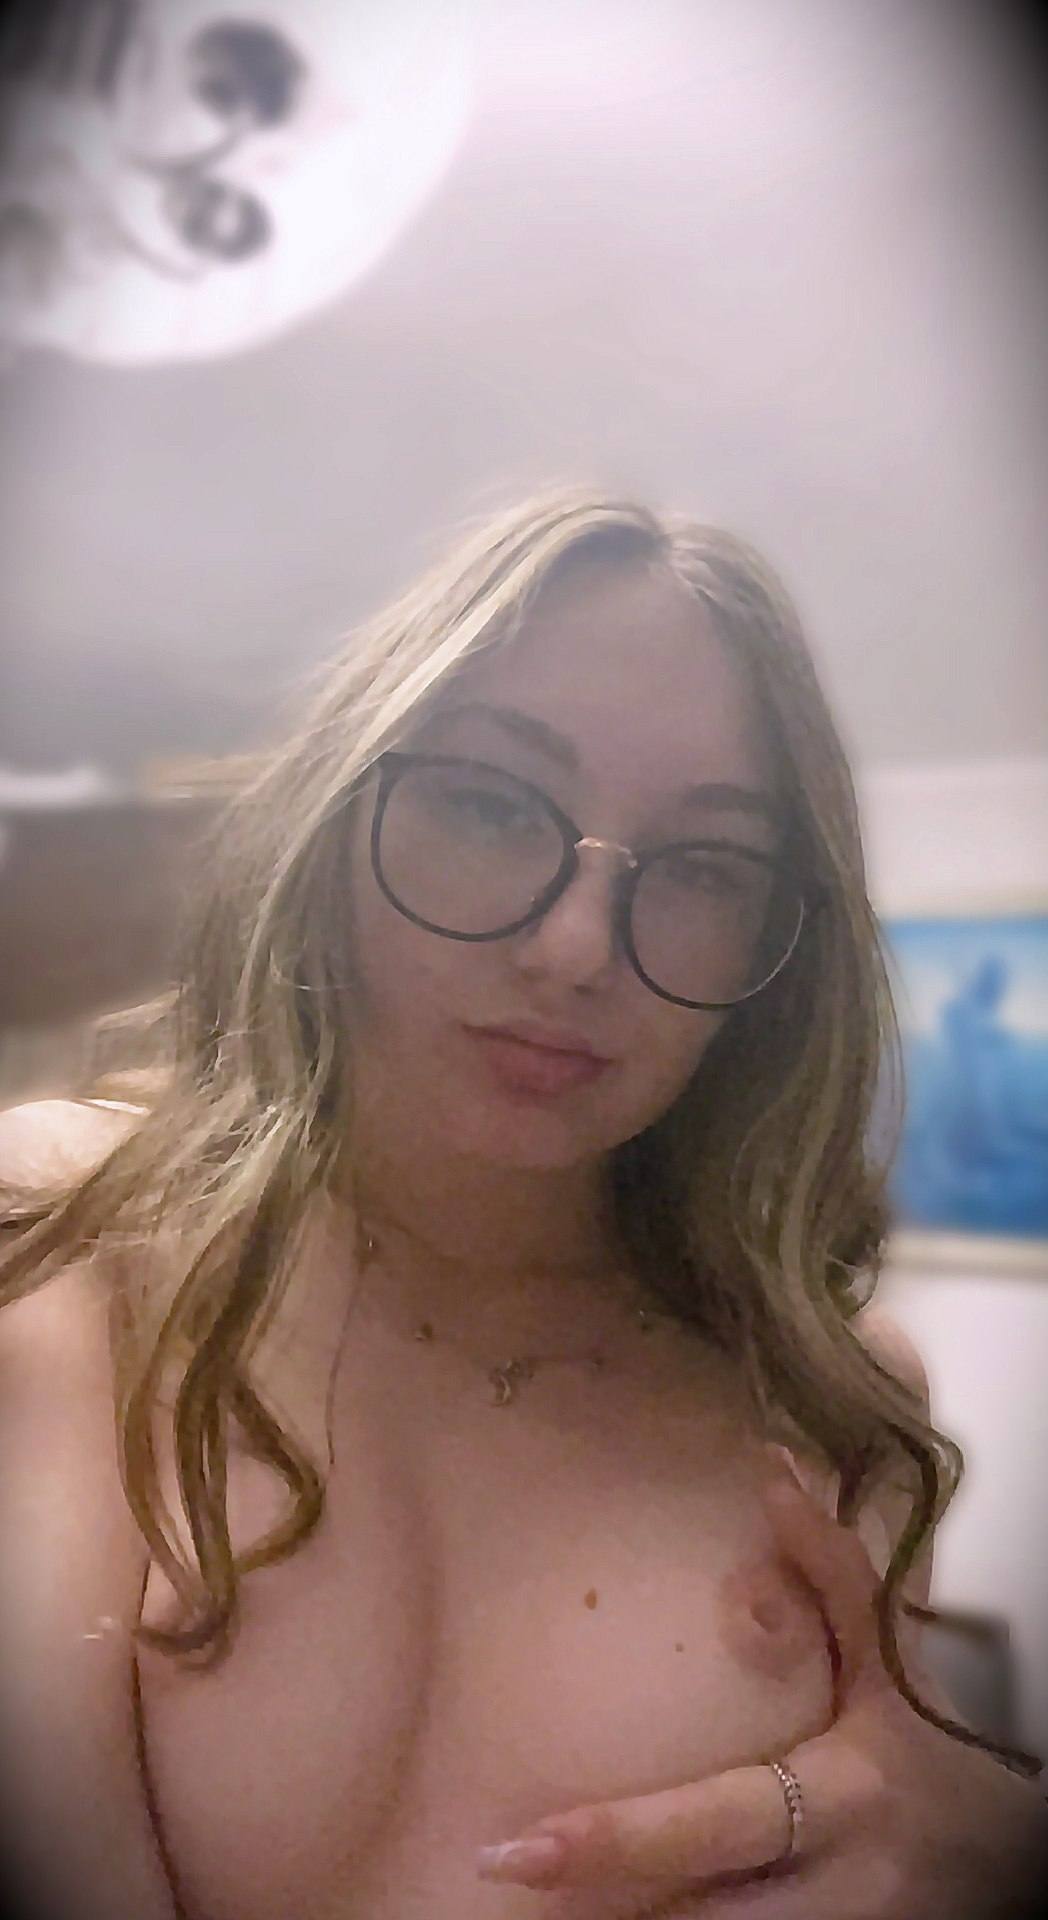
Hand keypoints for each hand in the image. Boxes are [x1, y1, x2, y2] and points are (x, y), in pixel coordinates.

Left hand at [476, 1465, 1047, 1916]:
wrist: (999, 1857)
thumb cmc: (922, 1742)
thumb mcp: (890, 1658)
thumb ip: (833, 1571)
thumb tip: (774, 1468)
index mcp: (849, 1797)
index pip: (722, 1820)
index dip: (621, 1840)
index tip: (523, 1844)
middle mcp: (836, 1888)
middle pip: (699, 1916)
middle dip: (601, 1895)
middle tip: (500, 1863)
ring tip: (535, 1890)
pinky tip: (602, 1906)